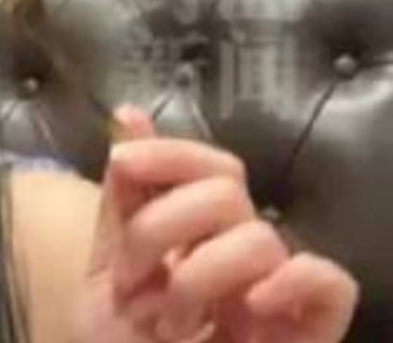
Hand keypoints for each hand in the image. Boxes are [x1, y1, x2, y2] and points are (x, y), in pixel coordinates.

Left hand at [71, 105, 359, 342]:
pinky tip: (245, 309)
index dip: (170, 152)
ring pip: (261, 237)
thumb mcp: (108, 268)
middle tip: (130, 283)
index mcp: (200, 232)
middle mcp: (243, 254)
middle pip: (226, 192)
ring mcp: (278, 292)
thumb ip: (123, 200)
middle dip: (161, 227)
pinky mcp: (310, 330)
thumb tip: (129, 116)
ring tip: (167, 323)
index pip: (209, 164)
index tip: (120, 163)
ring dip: (197, 277)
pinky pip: (329, 282)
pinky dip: (288, 283)